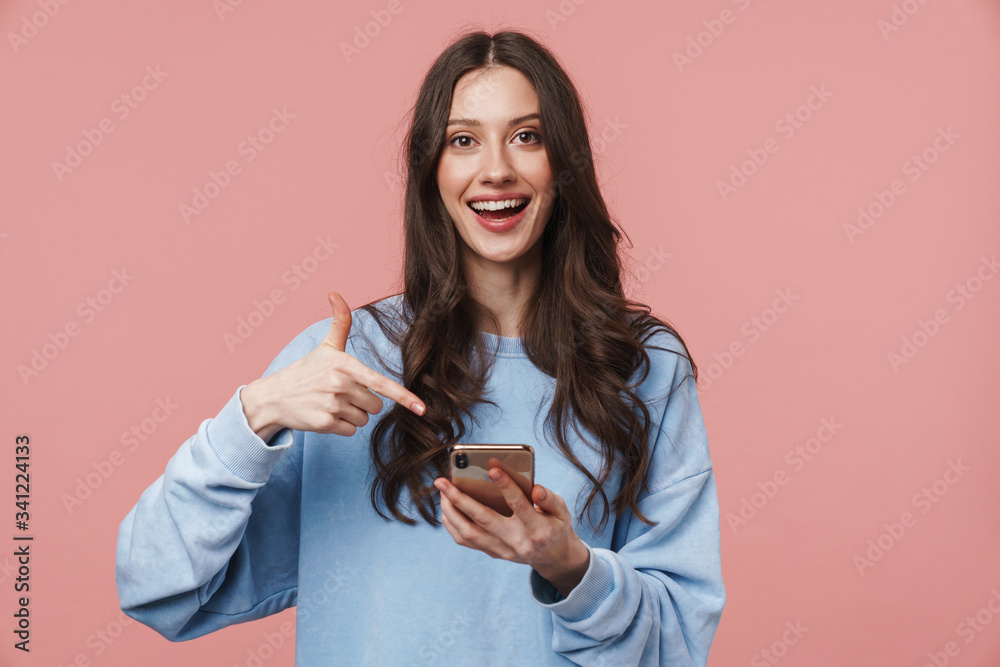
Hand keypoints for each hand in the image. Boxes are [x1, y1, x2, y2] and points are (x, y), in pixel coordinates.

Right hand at [241, 291, 425, 440]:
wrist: (274, 397)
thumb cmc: (306, 370)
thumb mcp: (325, 347)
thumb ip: (339, 322)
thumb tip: (335, 294)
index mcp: (345, 364)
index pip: (381, 383)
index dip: (404, 397)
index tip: (422, 408)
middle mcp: (340, 384)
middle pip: (376, 405)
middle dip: (364, 402)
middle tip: (342, 394)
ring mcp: (332, 405)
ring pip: (364, 419)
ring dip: (353, 415)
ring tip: (332, 403)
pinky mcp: (324, 424)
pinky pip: (351, 431)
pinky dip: (342, 426)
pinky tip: (326, 415)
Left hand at [434, 468, 590, 597]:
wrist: (553, 557)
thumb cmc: (555, 526)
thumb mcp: (562, 512)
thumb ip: (551, 500)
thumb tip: (537, 489)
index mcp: (537, 529)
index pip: (518, 504)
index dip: (506, 486)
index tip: (492, 469)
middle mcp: (517, 542)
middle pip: (483, 519)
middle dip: (460, 499)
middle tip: (442, 481)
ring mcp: (502, 550)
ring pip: (469, 533)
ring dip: (451, 511)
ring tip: (442, 491)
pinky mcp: (492, 553)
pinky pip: (466, 541)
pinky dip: (452, 524)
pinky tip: (447, 507)